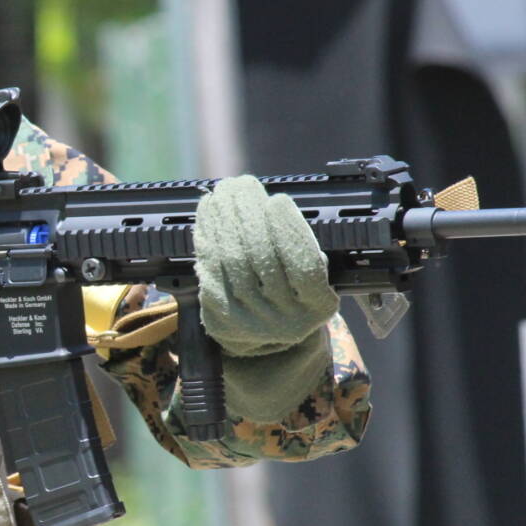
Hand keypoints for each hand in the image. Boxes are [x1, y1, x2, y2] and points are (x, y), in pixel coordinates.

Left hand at [193, 175, 338, 356]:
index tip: (277, 200)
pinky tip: (209, 215)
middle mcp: (285, 319)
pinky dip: (208, 236)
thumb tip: (269, 205)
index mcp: (317, 305)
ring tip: (223, 193)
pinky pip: (211, 269)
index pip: (304, 267)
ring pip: (232, 261)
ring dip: (224, 219)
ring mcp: (250, 321)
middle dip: (249, 214)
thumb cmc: (292, 294)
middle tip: (241, 185)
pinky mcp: (220, 317)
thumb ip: (301, 247)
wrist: (266, 340)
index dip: (289, 231)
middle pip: (262, 259)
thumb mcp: (311, 276)